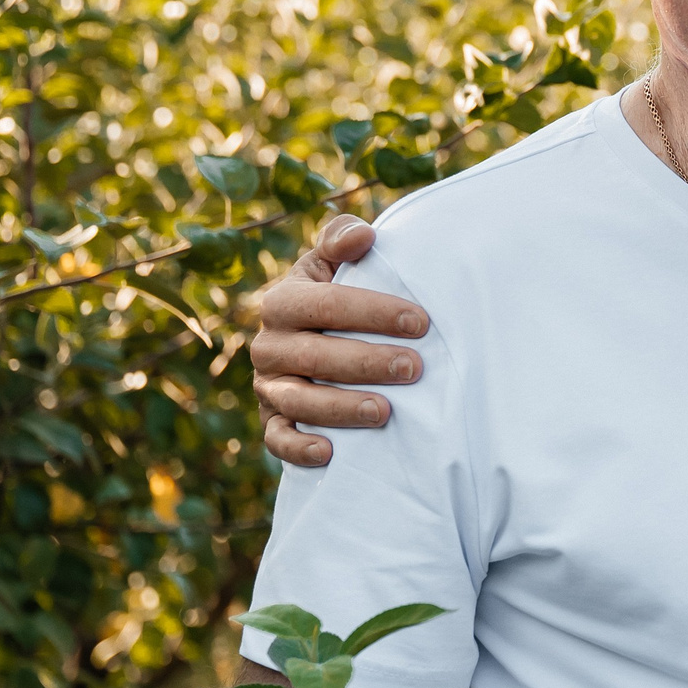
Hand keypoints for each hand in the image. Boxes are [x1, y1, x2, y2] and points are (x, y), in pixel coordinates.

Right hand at [251, 213, 429, 466]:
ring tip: (385, 412)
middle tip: (414, 368)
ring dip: (340, 408)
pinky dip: (298, 448)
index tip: (419, 321)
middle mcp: (269, 344)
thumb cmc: (338, 294)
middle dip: (366, 363)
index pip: (325, 305)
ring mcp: (268, 385)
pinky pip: (278, 439)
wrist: (315, 335)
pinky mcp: (272, 420)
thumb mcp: (333, 263)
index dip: (372, 312)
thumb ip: (342, 240)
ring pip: (298, 400)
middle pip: (315, 356)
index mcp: (283, 301)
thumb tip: (364, 234)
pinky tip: (330, 452)